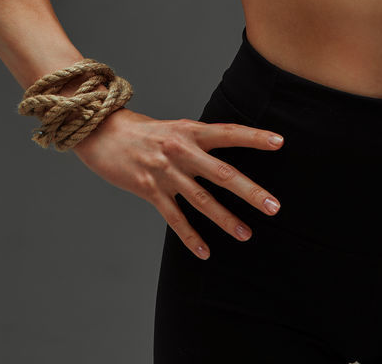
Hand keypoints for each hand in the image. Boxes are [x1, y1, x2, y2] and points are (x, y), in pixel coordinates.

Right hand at [74, 105, 283, 260]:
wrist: (102, 133)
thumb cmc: (144, 132)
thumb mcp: (176, 128)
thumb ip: (199, 142)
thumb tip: (225, 156)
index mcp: (190, 130)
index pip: (228, 133)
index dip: (254, 137)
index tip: (279, 142)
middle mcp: (181, 150)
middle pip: (222, 173)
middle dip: (250, 192)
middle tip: (274, 207)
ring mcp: (165, 171)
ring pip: (201, 200)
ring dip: (225, 219)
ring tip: (246, 234)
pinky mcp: (149, 189)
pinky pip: (174, 217)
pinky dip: (190, 236)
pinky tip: (205, 251)